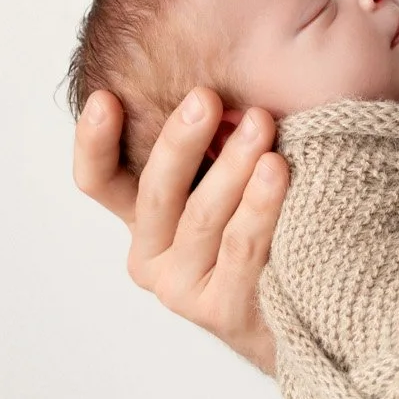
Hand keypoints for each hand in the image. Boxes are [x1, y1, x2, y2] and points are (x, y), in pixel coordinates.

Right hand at [73, 86, 288, 374]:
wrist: (304, 313)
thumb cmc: (265, 230)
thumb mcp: (228, 180)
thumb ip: (214, 143)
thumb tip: (223, 85)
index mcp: (144, 217)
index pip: (100, 180)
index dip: (94, 142)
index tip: (106, 98)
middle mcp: (151, 254)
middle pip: (155, 192)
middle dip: (180, 140)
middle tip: (206, 97)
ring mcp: (181, 286)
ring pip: (202, 216)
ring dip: (232, 166)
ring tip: (261, 124)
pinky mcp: (218, 310)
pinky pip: (240, 248)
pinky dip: (260, 206)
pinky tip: (279, 172)